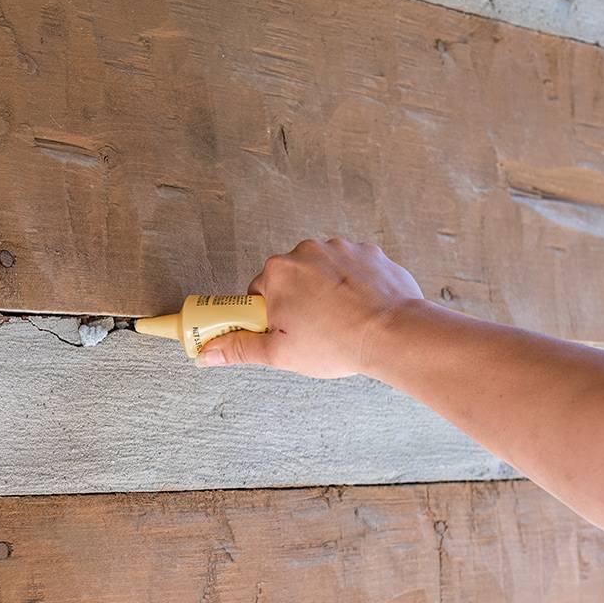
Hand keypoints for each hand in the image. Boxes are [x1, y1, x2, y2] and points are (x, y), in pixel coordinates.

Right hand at [197, 238, 424, 377]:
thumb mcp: (279, 353)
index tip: (280, 330)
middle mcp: (307, 251)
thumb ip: (238, 348)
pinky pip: (352, 270)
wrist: (395, 334)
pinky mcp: (370, 253)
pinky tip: (360, 310)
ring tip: (339, 323)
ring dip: (325, 293)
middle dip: (296, 303)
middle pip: (290, 279)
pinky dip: (353, 287)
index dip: (267, 316)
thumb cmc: (337, 343)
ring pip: (322, 273)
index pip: (258, 292)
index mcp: (278, 272)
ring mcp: (341, 249)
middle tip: (310, 332)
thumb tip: (208, 352)